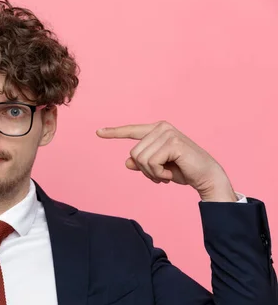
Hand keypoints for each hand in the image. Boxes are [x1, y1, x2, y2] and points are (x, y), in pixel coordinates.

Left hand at [96, 121, 237, 201]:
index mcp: (157, 130)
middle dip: (144, 169)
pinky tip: (171, 174)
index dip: (114, 132)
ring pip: (140, 159)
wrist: (206, 177)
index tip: (98, 132)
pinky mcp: (173, 142)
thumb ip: (142, 163)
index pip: (131, 131)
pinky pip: (151, 163)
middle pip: (134, 153)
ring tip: (166, 174)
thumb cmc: (182, 171)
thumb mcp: (157, 168)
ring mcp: (167, 133)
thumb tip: (127, 162)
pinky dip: (158, 174)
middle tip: (161, 174)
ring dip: (152, 173)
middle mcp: (162, 127)